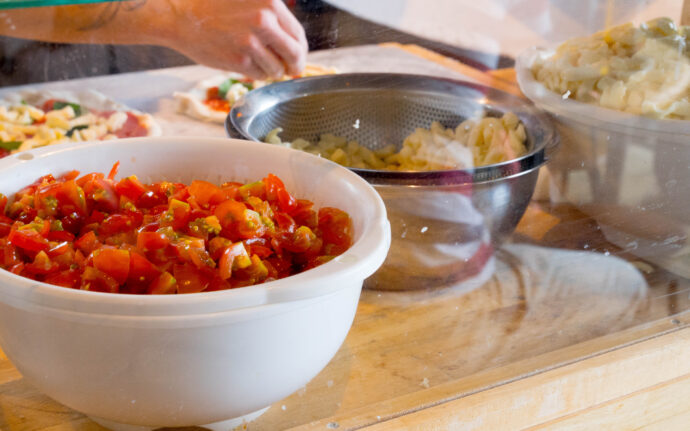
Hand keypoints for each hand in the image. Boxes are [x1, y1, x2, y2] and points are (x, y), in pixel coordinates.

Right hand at [159, 0, 307, 78]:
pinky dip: (257, 74)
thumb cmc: (212, 6)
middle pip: (294, 54)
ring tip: (258, 61)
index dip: (300, 49)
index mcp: (269, 2)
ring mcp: (251, 41)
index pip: (298, 33)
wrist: (178, 16)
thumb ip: (271, 14)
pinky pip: (260, 75)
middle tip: (291, 70)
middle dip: (294, 65)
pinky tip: (246, 63)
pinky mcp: (238, 60)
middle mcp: (263, 20)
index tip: (298, 56)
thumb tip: (296, 41)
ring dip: (272, 71)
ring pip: (277, 69)